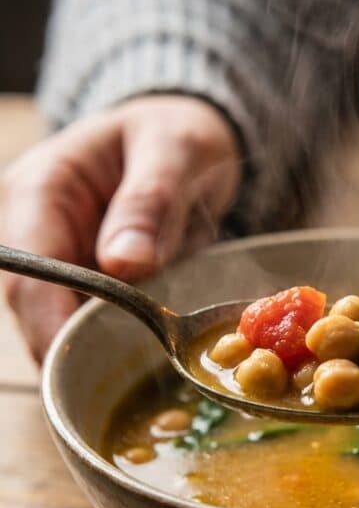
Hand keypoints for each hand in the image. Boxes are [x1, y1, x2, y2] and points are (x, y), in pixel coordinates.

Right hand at [0, 95, 240, 361]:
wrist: (180, 139)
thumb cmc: (175, 133)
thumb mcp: (176, 149)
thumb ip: (150, 200)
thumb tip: (125, 262)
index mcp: (39, 190)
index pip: (30, 275)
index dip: (52, 327)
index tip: (90, 364)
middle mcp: (30, 229)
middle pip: (35, 311)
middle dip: (77, 348)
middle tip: (132, 374)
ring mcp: (52, 260)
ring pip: (57, 325)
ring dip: (97, 348)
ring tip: (146, 364)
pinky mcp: (77, 283)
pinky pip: (85, 324)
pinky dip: (113, 340)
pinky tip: (145, 353)